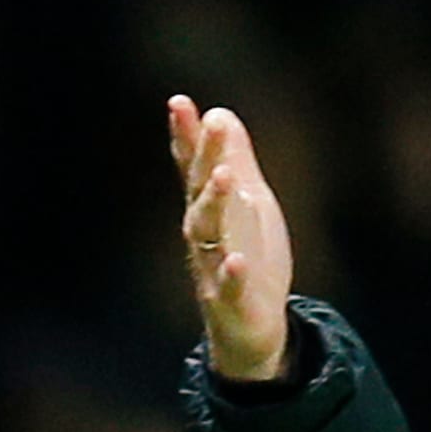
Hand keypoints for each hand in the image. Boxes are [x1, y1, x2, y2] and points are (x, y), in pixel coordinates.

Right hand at [168, 95, 293, 381]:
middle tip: (214, 125)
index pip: (193, 167)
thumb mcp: (249, 205)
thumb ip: (235, 162)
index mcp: (209, 210)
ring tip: (225, 175)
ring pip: (207, 234)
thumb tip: (220, 114)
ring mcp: (213, 268)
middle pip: (201, 192)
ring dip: (214, 203)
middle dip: (206, 157)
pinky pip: (227, 287)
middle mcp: (204, 235)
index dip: (186, 135)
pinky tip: (237, 259)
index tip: (180, 102)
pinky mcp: (230, 302)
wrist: (250, 328)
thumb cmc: (248, 258)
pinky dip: (231, 274)